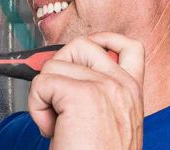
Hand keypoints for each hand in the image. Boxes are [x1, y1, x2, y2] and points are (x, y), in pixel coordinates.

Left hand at [28, 32, 145, 148]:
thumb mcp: (112, 124)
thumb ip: (102, 97)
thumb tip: (70, 76)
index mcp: (132, 93)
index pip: (127, 47)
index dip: (101, 40)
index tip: (79, 55)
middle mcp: (122, 86)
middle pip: (81, 45)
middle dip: (58, 68)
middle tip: (58, 102)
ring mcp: (104, 87)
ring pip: (54, 65)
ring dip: (45, 95)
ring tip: (58, 124)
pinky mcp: (81, 95)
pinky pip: (42, 83)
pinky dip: (37, 107)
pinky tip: (52, 130)